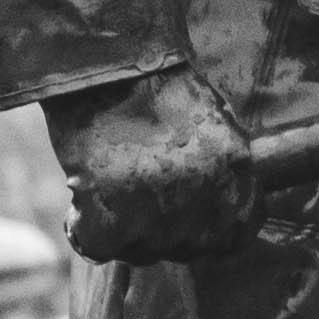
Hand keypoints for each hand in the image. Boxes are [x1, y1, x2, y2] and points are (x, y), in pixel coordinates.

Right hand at [45, 71, 258, 264]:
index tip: (189, 224)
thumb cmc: (151, 85)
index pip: (236, 236)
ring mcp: (159, 217)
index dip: (210, 234)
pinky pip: (102, 247)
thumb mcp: (208, 122)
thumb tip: (208, 209)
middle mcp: (203, 200)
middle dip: (164, 231)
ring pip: (143, 251)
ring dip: (124, 231)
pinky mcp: (113, 224)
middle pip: (187, 248)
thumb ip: (217, 171)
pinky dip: (86, 227)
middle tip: (137, 200)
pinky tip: (82, 200)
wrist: (104, 67)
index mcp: (235, 170)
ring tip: (108, 190)